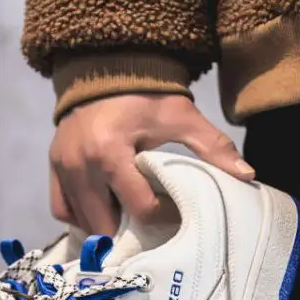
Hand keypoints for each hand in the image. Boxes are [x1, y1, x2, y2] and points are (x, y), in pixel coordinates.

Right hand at [49, 94, 254, 234]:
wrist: (107, 68)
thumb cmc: (147, 95)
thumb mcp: (181, 118)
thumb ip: (213, 147)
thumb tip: (247, 175)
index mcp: (110, 153)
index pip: (139, 208)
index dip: (162, 217)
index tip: (175, 211)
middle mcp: (81, 165)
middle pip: (106, 224)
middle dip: (129, 231)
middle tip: (150, 227)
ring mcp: (62, 167)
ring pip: (82, 222)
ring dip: (105, 226)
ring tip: (128, 224)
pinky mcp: (53, 166)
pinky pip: (61, 209)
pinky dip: (80, 217)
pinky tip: (102, 212)